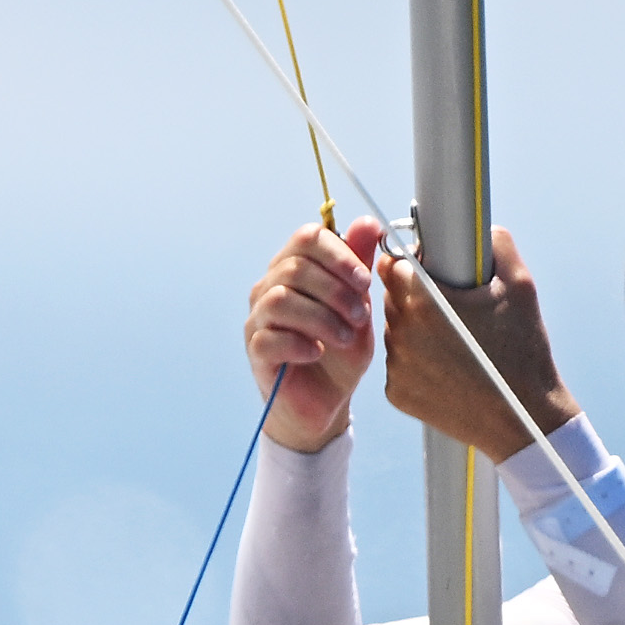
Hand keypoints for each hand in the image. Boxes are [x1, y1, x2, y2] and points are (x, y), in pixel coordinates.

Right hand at [243, 217, 381, 450]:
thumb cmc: (341, 350)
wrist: (327, 401)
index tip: (364, 281)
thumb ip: (359, 265)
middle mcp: (270, 287)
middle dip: (336, 290)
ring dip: (321, 317)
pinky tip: (318, 353)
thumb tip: (368, 223)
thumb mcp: (360, 305)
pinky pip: (270, 337)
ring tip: (344, 337)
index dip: (339, 254)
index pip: (307, 238)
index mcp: (295, 268)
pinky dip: (300, 343)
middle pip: (294, 267)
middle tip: (360, 316)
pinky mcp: (256, 351)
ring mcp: (258, 318)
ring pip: (280, 300)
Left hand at [374, 224, 570, 457]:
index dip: (410, 263)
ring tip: (454, 340)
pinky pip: (399, 364)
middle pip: (391, 296)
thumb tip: (481, 229)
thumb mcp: (520, 284)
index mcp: (423, 299)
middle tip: (449, 306)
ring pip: (395, 330)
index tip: (429, 270)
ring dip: (414, 328)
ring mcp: (396, 365)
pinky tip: (448, 367)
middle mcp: (401, 331)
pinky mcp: (396, 392)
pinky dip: (417, 362)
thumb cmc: (523, 348)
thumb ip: (496, 244)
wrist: (523, 417)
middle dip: (413, 294)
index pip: (391, 263)